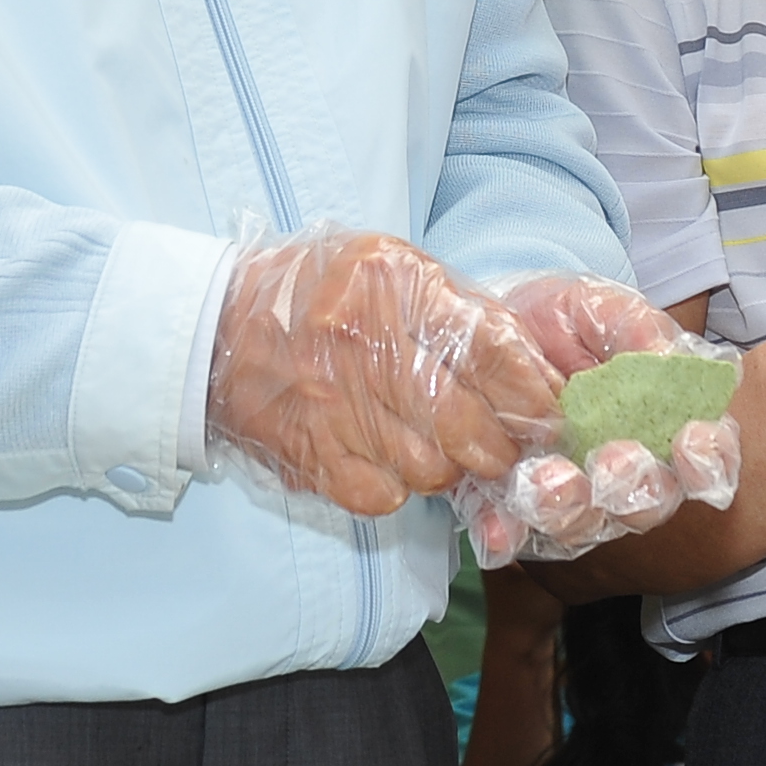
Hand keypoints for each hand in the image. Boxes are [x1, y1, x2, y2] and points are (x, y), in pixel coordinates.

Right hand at [206, 229, 559, 516]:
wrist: (219, 325)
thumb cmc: (322, 292)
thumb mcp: (393, 269)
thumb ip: (461, 310)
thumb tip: (533, 370)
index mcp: (395, 287)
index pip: (491, 351)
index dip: (530, 392)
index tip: (547, 411)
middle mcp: (364, 345)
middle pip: (467, 425)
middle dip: (500, 446)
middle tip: (503, 447)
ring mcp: (334, 405)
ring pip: (431, 469)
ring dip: (449, 468)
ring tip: (441, 448)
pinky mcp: (310, 454)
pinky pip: (383, 496)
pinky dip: (399, 488)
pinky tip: (391, 461)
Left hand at [461, 276, 744, 565]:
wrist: (485, 327)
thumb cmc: (559, 322)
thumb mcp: (600, 308)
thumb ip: (638, 328)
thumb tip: (670, 358)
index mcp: (662, 429)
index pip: (706, 463)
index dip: (710, 462)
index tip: (692, 439)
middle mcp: (622, 476)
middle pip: (646, 506)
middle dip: (635, 490)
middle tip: (613, 460)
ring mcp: (569, 497)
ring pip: (583, 525)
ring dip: (569, 510)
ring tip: (546, 478)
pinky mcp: (512, 507)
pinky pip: (513, 534)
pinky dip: (508, 535)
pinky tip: (499, 528)